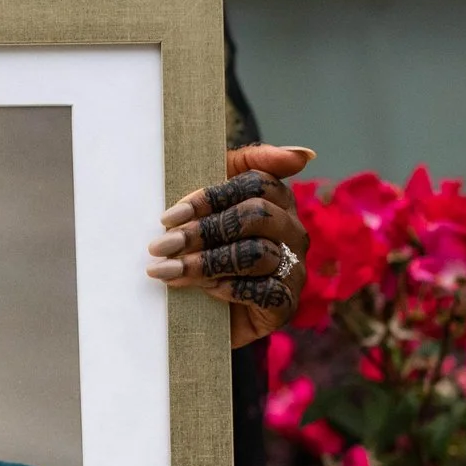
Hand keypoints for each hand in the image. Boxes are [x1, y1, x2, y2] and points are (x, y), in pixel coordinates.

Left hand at [150, 145, 314, 346]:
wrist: (205, 311)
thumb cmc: (206, 245)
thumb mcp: (214, 201)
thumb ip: (244, 164)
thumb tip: (303, 154)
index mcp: (277, 200)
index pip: (256, 182)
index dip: (210, 197)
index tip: (169, 216)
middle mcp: (292, 231)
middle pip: (256, 215)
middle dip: (203, 230)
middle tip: (163, 246)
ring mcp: (293, 268)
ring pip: (257, 253)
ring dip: (207, 262)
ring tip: (170, 271)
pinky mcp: (286, 304)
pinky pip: (265, 291)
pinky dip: (230, 288)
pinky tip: (205, 290)